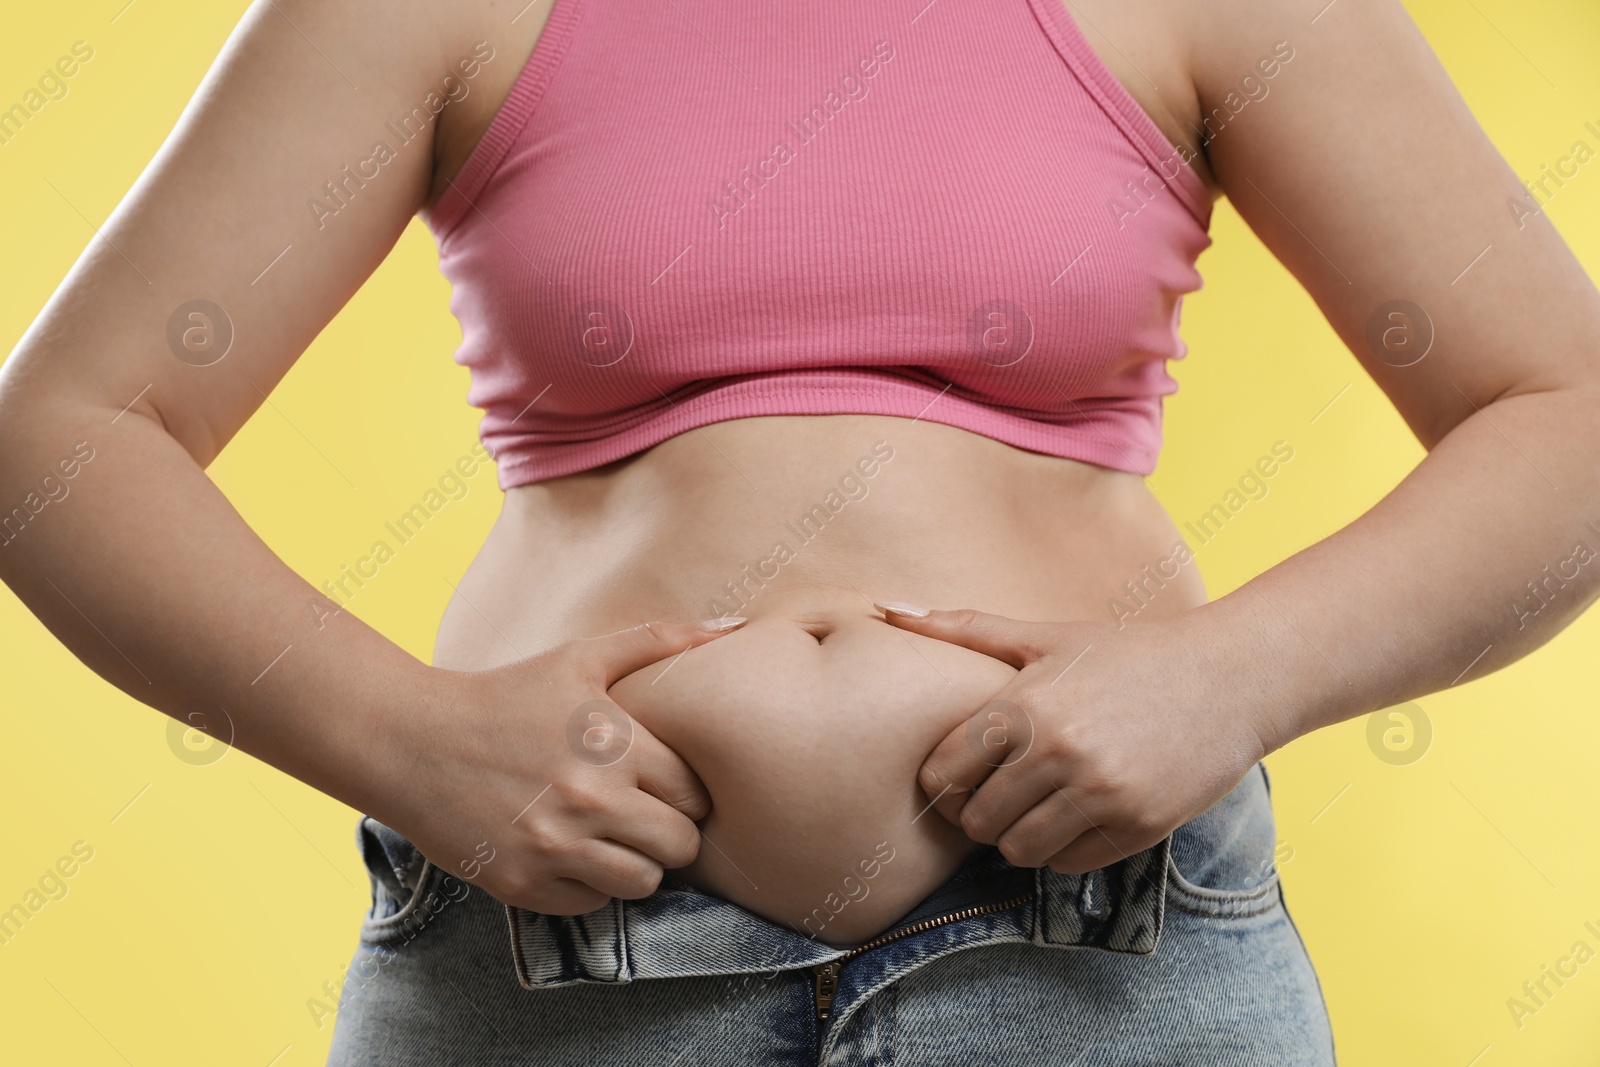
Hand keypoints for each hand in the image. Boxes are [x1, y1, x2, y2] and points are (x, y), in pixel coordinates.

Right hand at [374, 617, 746, 914]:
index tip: (663, 784)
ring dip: (635, 864)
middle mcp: (591, 798)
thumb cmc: (506, 694)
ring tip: (611, 836)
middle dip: (669, 832)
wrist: (413, 741)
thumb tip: (736, 626)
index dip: (685, 792)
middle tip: (643, 815)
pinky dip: (589, 884)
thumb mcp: (580, 657)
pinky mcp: (524, 883)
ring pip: (644, 883)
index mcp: (615, 744)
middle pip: (680, 846)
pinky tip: (568, 851)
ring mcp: (556, 846)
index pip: (695, 794)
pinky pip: (592, 902)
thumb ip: (659, 641)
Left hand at [876, 604, 1270, 873]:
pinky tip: (1080, 814)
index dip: (946, 780)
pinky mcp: (1138, 825)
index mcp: (1025, 704)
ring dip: (1020, 835)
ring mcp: (1100, 792)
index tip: (966, 772)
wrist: (1231, 676)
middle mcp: (1058, 751)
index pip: (943, 774)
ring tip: (1040, 804)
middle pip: (976, 820)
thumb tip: (884, 608)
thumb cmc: (1128, 653)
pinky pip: (1068, 862)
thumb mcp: (1046, 635)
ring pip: (1017, 849)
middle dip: (981, 811)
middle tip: (1004, 791)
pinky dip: (1065, 848)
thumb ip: (963, 628)